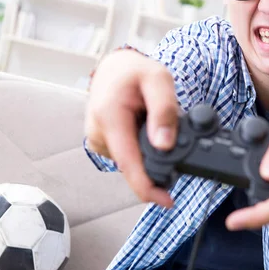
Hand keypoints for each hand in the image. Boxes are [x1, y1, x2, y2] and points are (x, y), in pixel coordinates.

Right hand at [85, 49, 178, 207]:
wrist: (114, 68)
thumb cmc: (134, 72)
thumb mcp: (159, 79)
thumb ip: (164, 110)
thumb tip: (165, 144)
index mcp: (109, 116)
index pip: (128, 162)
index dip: (147, 186)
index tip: (166, 201)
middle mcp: (98, 132)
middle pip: (133, 165)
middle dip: (158, 162)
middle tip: (171, 135)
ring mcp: (97, 140)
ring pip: (132, 161)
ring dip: (149, 151)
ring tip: (152, 123)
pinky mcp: (101, 145)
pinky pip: (128, 156)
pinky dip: (140, 148)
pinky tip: (142, 129)